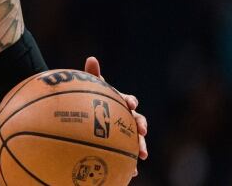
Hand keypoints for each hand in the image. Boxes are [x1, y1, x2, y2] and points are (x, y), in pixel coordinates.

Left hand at [84, 56, 147, 175]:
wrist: (89, 115)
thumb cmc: (92, 98)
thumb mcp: (91, 87)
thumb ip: (93, 75)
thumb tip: (92, 58)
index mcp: (121, 103)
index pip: (128, 100)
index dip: (130, 101)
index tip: (130, 103)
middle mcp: (127, 118)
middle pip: (137, 121)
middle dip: (141, 126)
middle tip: (142, 131)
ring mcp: (126, 133)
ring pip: (136, 140)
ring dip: (140, 147)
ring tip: (141, 155)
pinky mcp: (123, 147)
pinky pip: (128, 155)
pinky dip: (130, 164)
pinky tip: (131, 172)